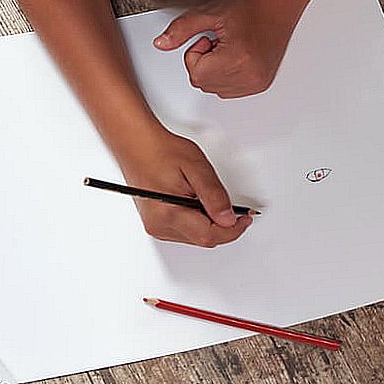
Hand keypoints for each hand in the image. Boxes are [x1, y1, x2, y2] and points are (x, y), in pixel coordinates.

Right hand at [120, 127, 252, 246]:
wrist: (138, 145)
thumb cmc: (162, 151)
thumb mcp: (197, 168)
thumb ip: (214, 196)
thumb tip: (228, 219)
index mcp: (170, 213)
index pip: (210, 236)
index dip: (233, 230)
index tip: (245, 218)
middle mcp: (159, 225)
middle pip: (203, 239)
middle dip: (223, 226)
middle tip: (233, 207)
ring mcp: (156, 226)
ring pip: (195, 237)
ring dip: (210, 224)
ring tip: (207, 198)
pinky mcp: (156, 223)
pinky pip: (185, 232)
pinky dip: (198, 221)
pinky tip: (197, 203)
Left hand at [153, 0, 296, 98]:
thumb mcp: (210, 11)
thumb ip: (181, 29)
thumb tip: (162, 43)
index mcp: (240, 59)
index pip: (197, 74)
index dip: (196, 52)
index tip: (209, 36)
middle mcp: (252, 75)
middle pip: (205, 83)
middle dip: (205, 62)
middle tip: (220, 38)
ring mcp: (259, 81)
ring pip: (216, 88)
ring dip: (216, 69)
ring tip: (230, 44)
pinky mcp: (263, 81)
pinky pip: (231, 89)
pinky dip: (228, 73)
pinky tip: (238, 52)